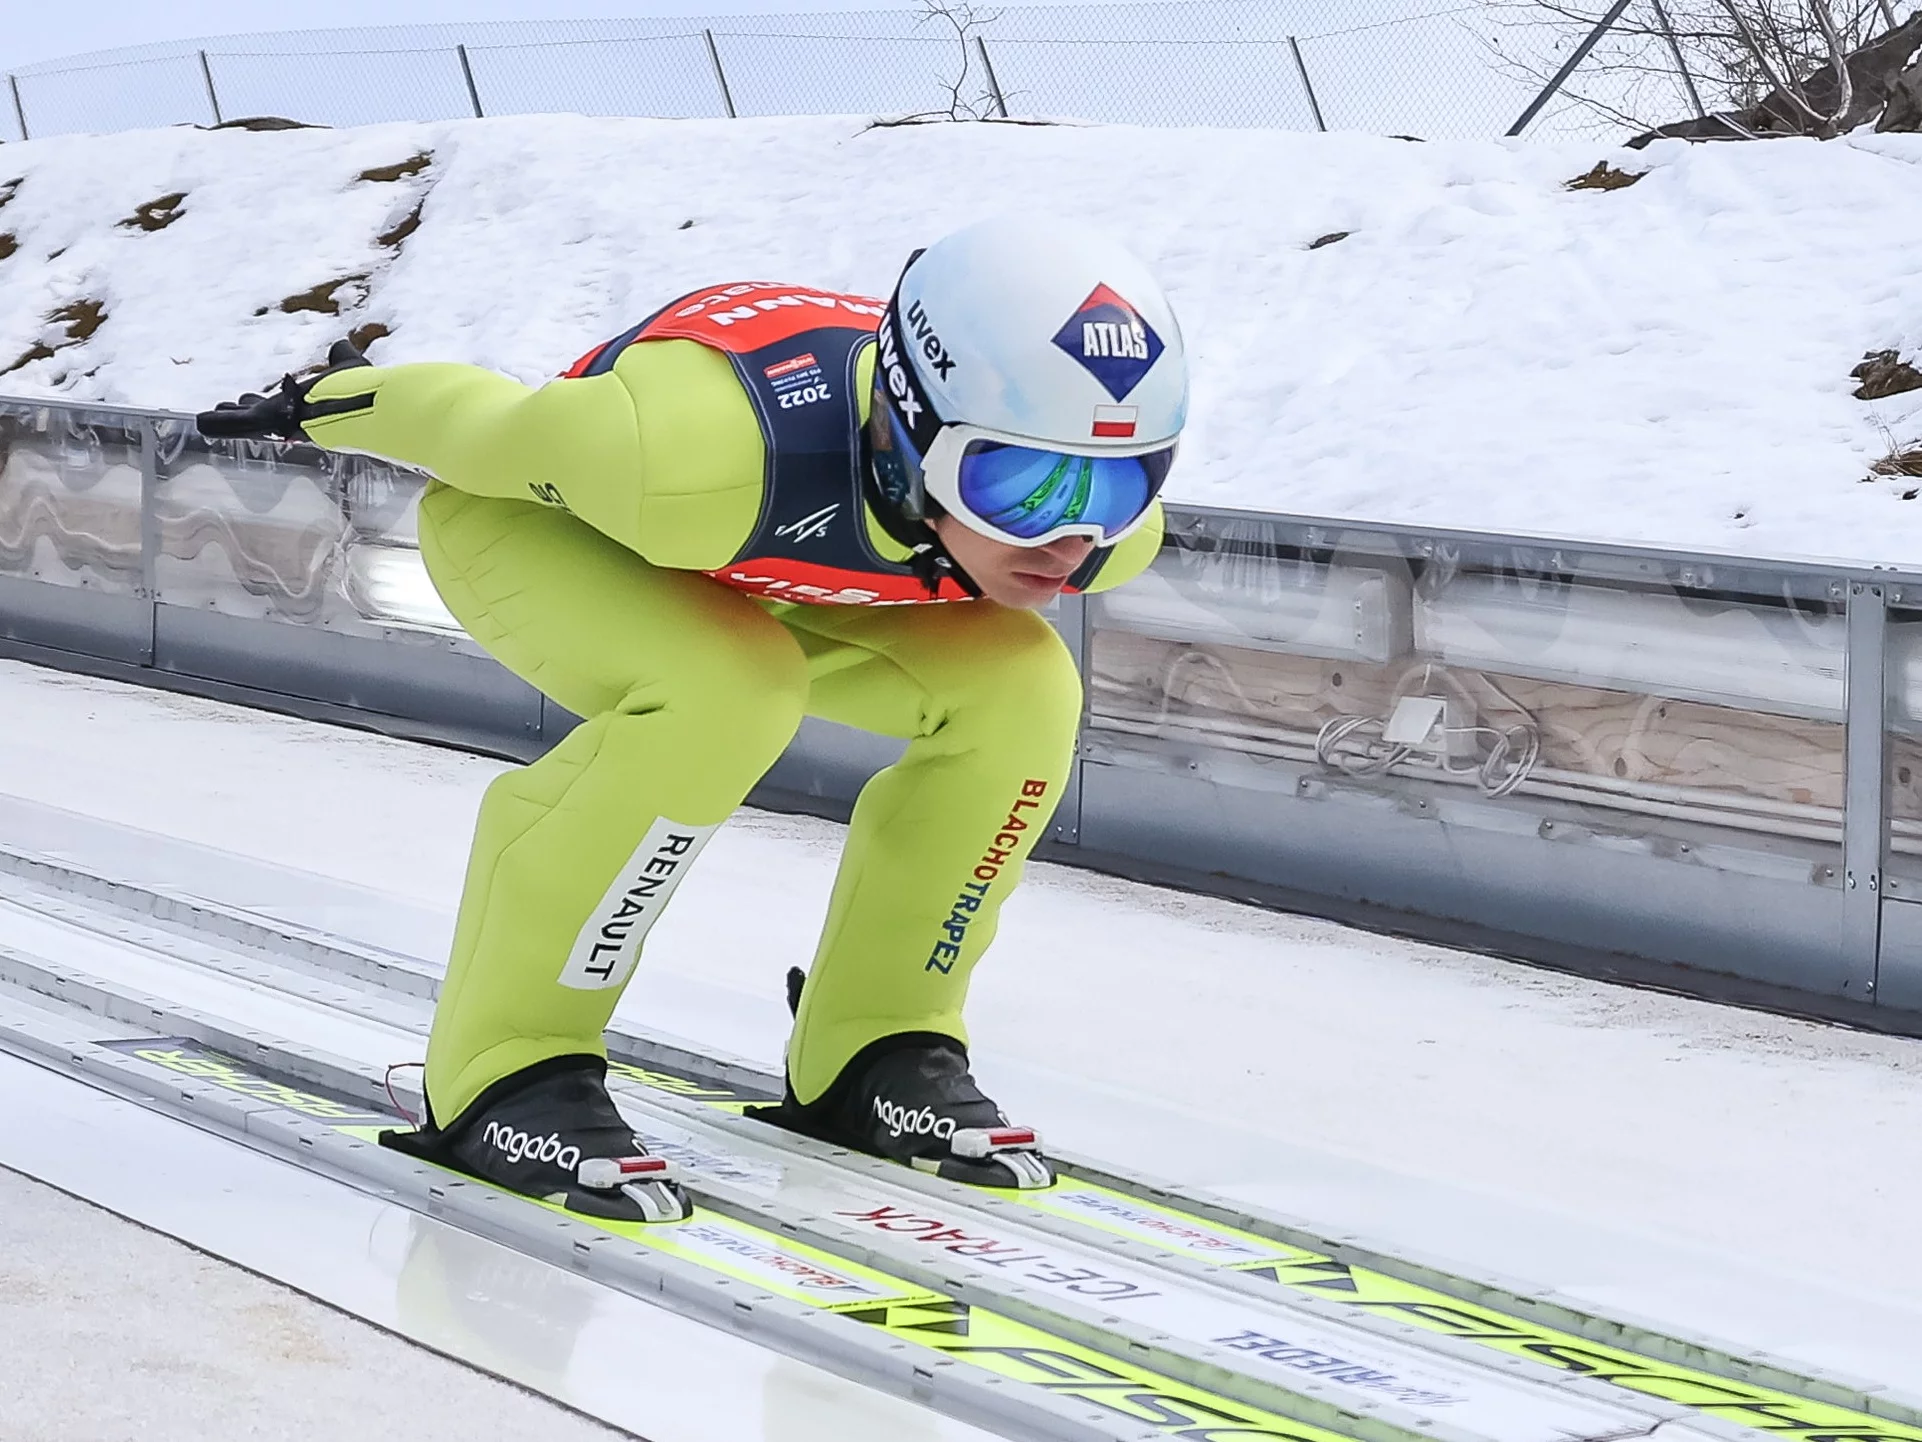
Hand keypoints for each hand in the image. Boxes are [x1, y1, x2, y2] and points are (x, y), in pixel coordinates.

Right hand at [196, 339, 372, 441]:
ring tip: (210, 416)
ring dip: (229, 417)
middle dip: (248, 411)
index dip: (275, 401)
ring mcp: (277, 420)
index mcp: (309, 407)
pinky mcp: (266, 418)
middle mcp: (292, 417)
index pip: (286, 406)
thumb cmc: (358, 389)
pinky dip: (218, 423)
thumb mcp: (348, 368)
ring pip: (246, 420)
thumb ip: (344, 358)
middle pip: (263, 416)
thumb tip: (341, 348)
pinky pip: (236, 423)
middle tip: (231, 407)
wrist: (358, 402)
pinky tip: (199, 422)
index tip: (264, 400)